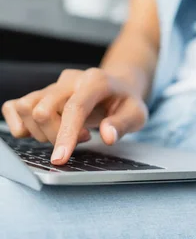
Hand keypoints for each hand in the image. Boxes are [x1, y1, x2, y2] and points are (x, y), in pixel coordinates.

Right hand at [1, 67, 147, 164]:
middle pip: (44, 108)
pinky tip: (41, 132)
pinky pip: (14, 106)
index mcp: (95, 81)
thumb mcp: (137, 113)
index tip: (60, 159)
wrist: (119, 85)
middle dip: (55, 135)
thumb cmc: (126, 101)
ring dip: (40, 132)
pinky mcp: (41, 93)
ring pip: (26, 108)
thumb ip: (123, 124)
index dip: (65, 134)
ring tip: (66, 134)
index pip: (74, 107)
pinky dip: (20, 124)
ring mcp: (53, 85)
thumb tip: (107, 135)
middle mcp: (70, 79)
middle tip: (84, 138)